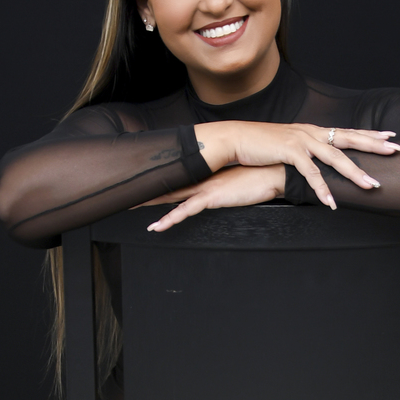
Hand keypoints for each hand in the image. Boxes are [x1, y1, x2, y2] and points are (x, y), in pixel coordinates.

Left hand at [145, 163, 287, 231]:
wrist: (274, 172)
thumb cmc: (261, 177)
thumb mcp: (238, 181)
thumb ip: (226, 185)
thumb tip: (224, 188)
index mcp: (207, 174)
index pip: (179, 177)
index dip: (161, 179)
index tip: (146, 180)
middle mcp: (202, 179)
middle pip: (168, 184)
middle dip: (147, 188)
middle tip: (126, 190)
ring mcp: (205, 187)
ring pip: (171, 196)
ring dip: (150, 202)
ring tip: (131, 206)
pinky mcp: (211, 197)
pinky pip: (186, 210)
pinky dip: (170, 219)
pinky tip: (158, 226)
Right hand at [193, 120, 399, 209]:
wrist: (235, 138)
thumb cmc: (260, 145)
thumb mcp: (288, 146)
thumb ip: (305, 152)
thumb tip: (316, 162)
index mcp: (313, 131)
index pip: (347, 131)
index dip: (369, 134)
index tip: (390, 136)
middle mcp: (311, 132)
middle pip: (349, 139)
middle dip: (374, 145)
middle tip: (396, 149)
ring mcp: (302, 141)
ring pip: (335, 157)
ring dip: (354, 173)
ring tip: (372, 185)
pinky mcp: (289, 151)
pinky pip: (311, 173)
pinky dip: (322, 188)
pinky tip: (331, 201)